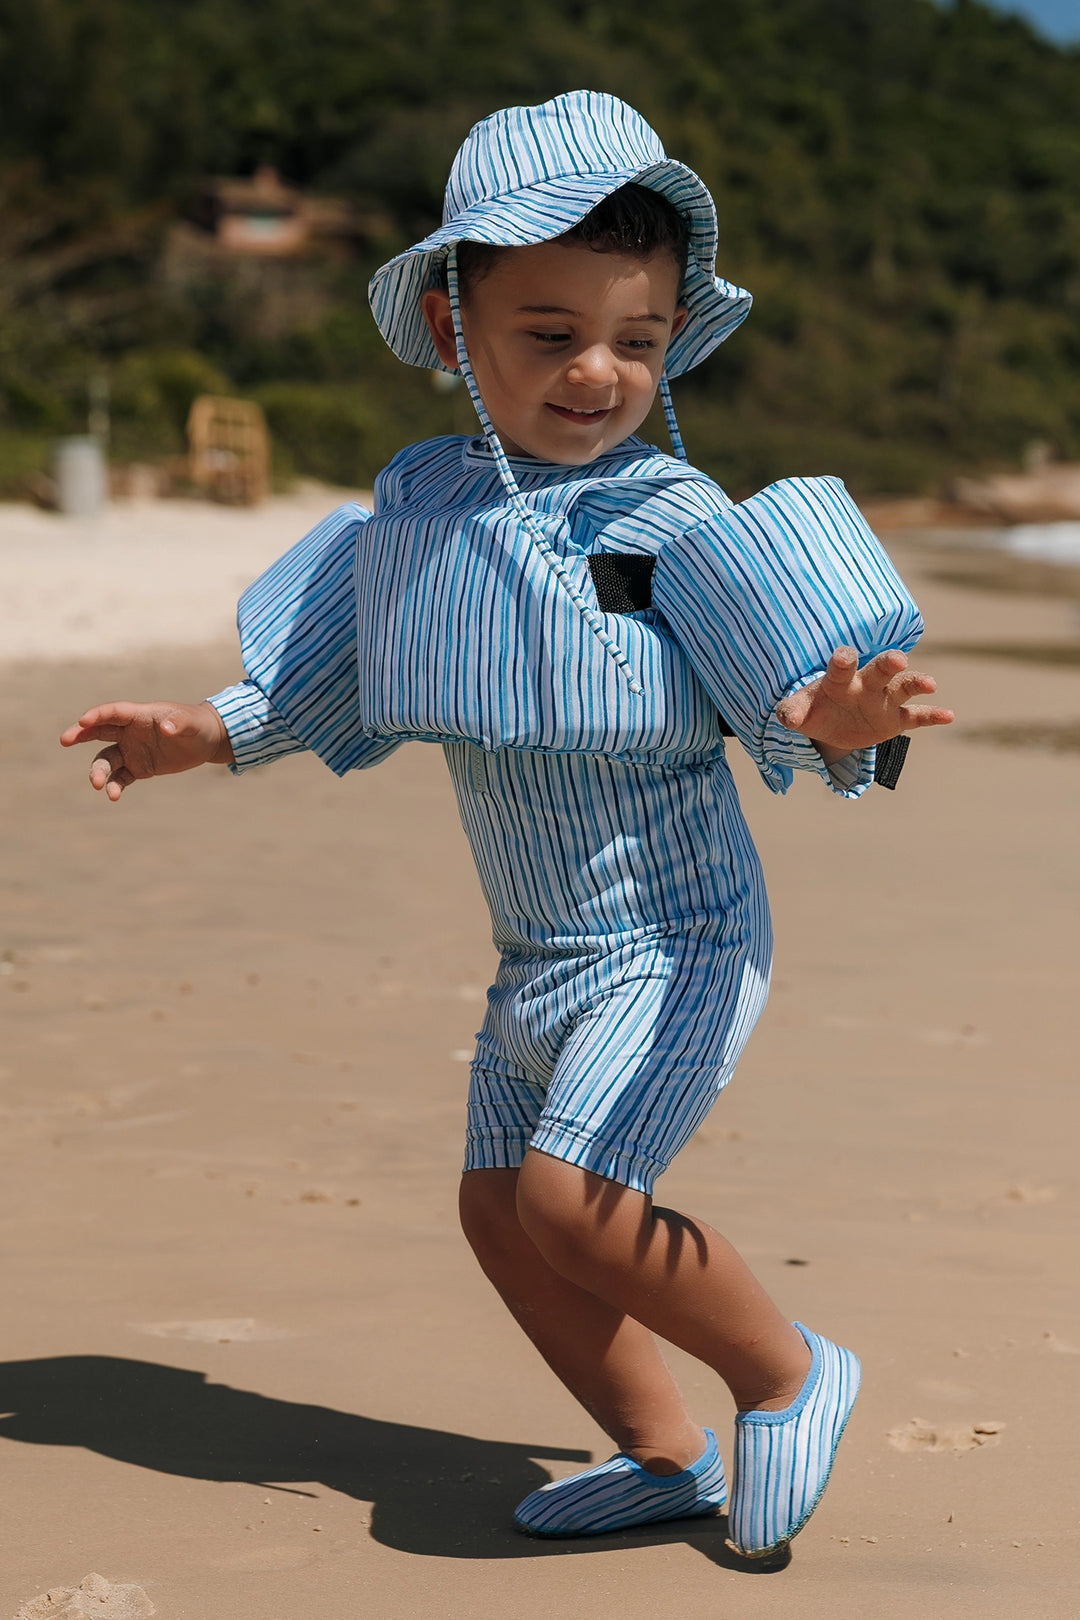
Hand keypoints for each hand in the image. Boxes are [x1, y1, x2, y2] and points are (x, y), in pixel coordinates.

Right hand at [60, 700, 233, 800]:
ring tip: (98, 785)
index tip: (83, 721)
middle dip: (80, 734)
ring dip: (99, 771)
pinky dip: (115, 786)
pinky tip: (113, 796)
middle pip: (98, 731)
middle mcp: (130, 732)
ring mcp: (131, 750)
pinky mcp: (138, 768)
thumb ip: (178, 724)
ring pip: (107, 760)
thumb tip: (166, 729)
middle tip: (65, 740)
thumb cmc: (196, 724)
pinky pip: (121, 777)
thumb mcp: (191, 723)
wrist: (206, 741)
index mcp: (139, 715)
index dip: (97, 715)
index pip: (113, 712)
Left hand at [775, 648, 953, 760]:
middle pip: (879, 670)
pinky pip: (916, 716)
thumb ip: (792, 711)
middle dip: (888, 664)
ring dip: (915, 683)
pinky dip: (932, 716)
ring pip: (902, 687)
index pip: (842, 666)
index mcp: (839, 678)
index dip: (844, 661)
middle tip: (897, 660)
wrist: (830, 725)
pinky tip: (948, 716)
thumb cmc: (814, 709)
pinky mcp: (895, 719)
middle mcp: (865, 684)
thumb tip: (785, 718)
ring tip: (929, 684)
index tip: (846, 657)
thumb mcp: (799, 712)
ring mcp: (883, 700)